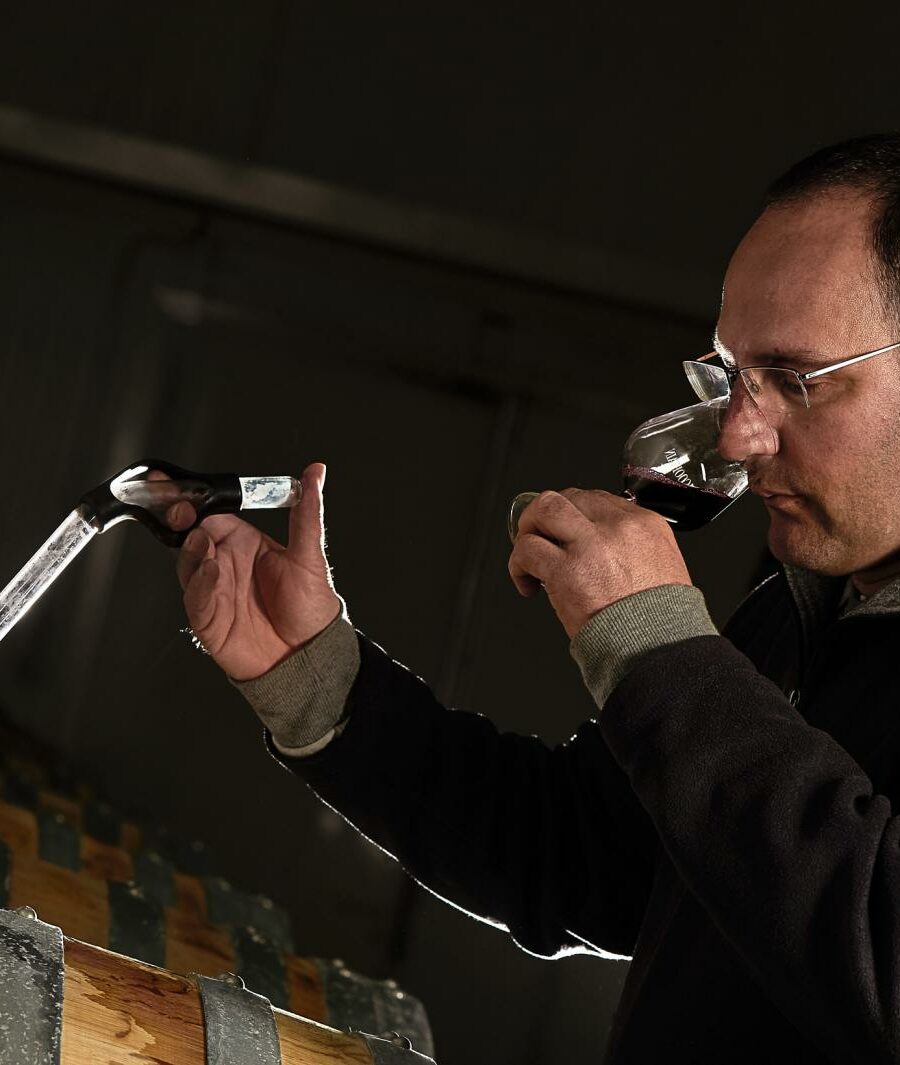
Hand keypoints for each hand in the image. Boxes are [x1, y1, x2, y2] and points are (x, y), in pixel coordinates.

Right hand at [156, 462, 341, 680]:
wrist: (310, 656)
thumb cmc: (310, 607)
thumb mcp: (310, 555)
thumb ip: (306, 513)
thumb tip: (316, 472)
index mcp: (243, 542)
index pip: (211, 513)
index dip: (195, 500)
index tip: (180, 486)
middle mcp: (224, 563)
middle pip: (191, 534)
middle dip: (180, 520)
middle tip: (180, 510)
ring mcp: (213, 590)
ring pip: (188, 564)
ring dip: (191, 549)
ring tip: (201, 539)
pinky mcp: (208, 619)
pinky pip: (197, 598)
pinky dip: (201, 583)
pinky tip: (211, 570)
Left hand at [508, 489, 691, 638]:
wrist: (658, 646)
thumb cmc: (661, 618)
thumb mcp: (664, 565)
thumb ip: (634, 547)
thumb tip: (604, 546)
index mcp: (644, 524)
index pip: (597, 498)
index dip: (575, 514)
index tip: (566, 532)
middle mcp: (618, 527)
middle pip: (569, 496)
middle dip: (548, 515)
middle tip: (540, 536)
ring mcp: (591, 545)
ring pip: (545, 509)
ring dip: (529, 529)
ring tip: (528, 553)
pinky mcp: (566, 570)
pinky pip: (527, 549)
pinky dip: (518, 565)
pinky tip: (527, 582)